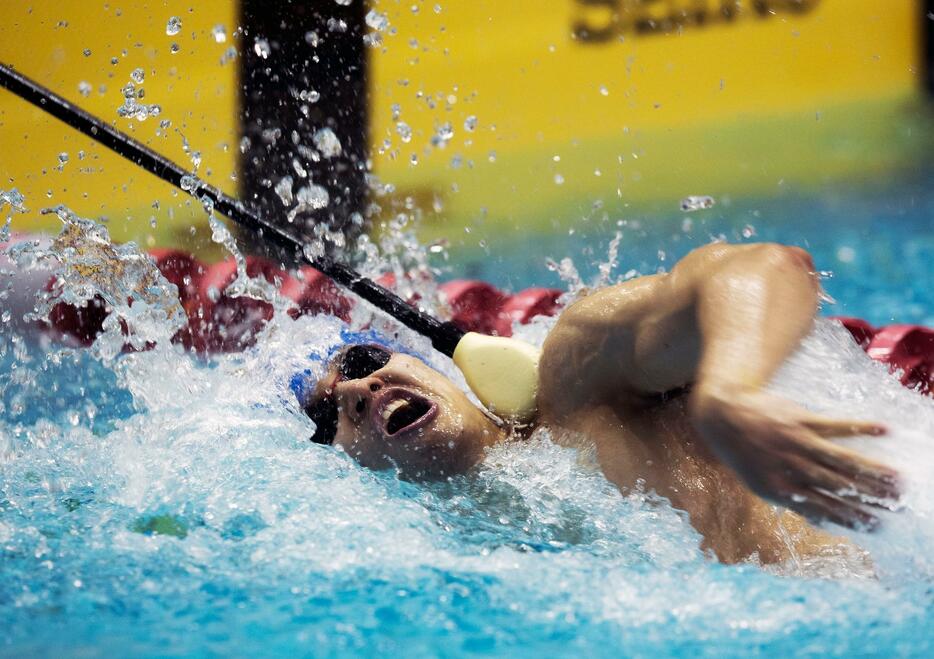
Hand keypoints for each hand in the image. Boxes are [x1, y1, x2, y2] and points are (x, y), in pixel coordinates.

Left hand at [690, 385, 899, 529]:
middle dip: (869, 497)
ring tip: (897, 478)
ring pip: (840, 459)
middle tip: (897, 505)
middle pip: (837, 485)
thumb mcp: (760, 484)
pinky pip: (835, 425)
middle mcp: (791, 468)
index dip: (850, 517)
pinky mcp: (801, 419)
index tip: (876, 525)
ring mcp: (797, 442)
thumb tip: (820, 523)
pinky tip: (883, 430)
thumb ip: (792, 501)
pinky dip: (860, 428)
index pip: (822, 507)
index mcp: (780, 489)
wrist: (723, 416)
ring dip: (871, 470)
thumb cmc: (745, 454)